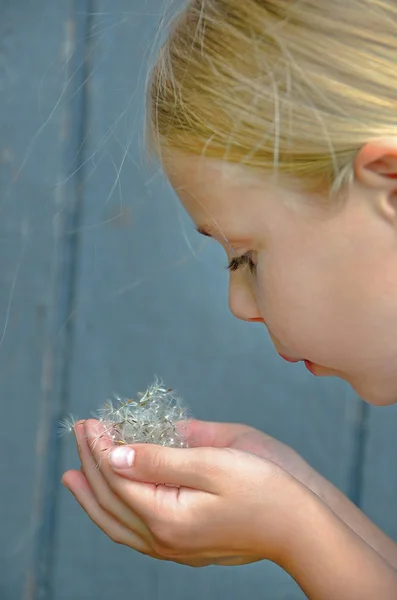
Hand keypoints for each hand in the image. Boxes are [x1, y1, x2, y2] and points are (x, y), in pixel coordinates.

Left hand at [62, 419, 303, 567]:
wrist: (302, 528)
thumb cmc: (266, 488)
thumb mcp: (214, 464)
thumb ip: (160, 461)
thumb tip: (115, 455)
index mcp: (167, 517)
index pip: (116, 478)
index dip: (100, 447)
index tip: (91, 422)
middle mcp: (164, 539)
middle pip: (110, 501)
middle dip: (90, 465)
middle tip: (81, 432)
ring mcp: (174, 548)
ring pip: (117, 524)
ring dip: (92, 496)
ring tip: (73, 477)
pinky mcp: (186, 548)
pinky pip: (134, 535)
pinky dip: (114, 516)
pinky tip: (111, 504)